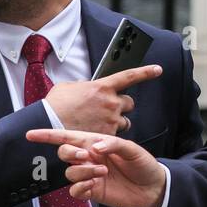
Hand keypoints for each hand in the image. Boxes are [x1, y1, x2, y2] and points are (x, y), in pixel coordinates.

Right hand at [25, 127, 166, 206]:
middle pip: (64, 153)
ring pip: (69, 173)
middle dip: (70, 153)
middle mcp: (89, 158)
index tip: (30, 134)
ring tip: (102, 171)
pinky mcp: (92, 191)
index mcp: (94, 143)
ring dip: (82, 171)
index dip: (48, 136)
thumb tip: (94, 146)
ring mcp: (89, 175)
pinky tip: (93, 186)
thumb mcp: (132, 149)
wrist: (152, 187)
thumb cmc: (142, 164)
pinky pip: (75, 191)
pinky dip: (80, 188)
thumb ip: (114, 144)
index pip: (67, 137)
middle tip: (87, 156)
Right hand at [43, 64, 162, 135]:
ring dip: (116, 122)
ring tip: (100, 124)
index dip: (146, 72)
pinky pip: (114, 135)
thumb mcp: (68, 87)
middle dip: (122, 105)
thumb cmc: (55, 105)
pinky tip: (95, 133)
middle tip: (110, 109)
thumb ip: (83, 86)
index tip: (157, 70)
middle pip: (129, 103)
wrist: (49, 124)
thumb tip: (86, 87)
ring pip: (124, 121)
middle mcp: (110, 102)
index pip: (129, 76)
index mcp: (102, 87)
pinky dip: (107, 136)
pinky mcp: (108, 135)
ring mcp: (111, 120)